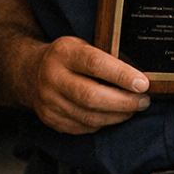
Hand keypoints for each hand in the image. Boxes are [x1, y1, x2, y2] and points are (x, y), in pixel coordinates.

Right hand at [17, 35, 149, 134]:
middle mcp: (53, 77)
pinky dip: (103, 122)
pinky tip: (113, 115)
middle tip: (143, 101)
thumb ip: (103, 57)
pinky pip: (83, 127)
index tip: (143, 83)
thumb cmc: (65, 58)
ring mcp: (49, 101)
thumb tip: (138, 76)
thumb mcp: (80, 46)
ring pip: (89, 116)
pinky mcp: (51, 119)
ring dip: (117, 115)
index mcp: (63, 53)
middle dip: (124, 102)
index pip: (95, 64)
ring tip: (133, 109)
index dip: (122, 75)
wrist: (30, 72)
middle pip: (92, 96)